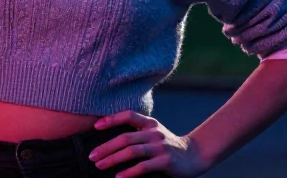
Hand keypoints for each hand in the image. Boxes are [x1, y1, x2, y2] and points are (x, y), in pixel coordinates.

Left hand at [89, 111, 209, 177]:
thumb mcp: (154, 133)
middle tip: (92, 156)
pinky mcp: (165, 161)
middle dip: (106, 147)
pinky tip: (118, 177)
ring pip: (132, 151)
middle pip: (125, 137)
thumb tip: (111, 142)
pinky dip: (129, 172)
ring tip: (100, 165)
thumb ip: (138, 133)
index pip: (128, 115)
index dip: (111, 119)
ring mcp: (160, 146)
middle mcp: (154, 132)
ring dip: (113, 159)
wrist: (195, 155)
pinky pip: (143, 166)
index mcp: (150, 123)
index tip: (96, 126)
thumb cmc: (168, 146)